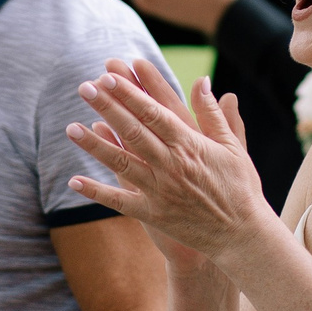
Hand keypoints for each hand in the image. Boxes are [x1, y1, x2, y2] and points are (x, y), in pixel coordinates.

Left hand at [67, 60, 274, 264]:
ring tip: (70, 127)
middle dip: (108, 108)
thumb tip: (202, 81)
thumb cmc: (240, 187)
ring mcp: (160, 190)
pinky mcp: (153, 214)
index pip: (154, 112)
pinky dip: (97, 192)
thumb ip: (213, 114)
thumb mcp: (232, 146)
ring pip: (121, 162)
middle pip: (133, 131)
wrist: (241, 235)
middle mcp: (171, 164)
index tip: (111, 75)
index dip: (131, 93)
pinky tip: (74, 180)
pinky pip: (119, 202)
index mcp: (190, 144)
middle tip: (85, 88)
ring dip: (94, 145)